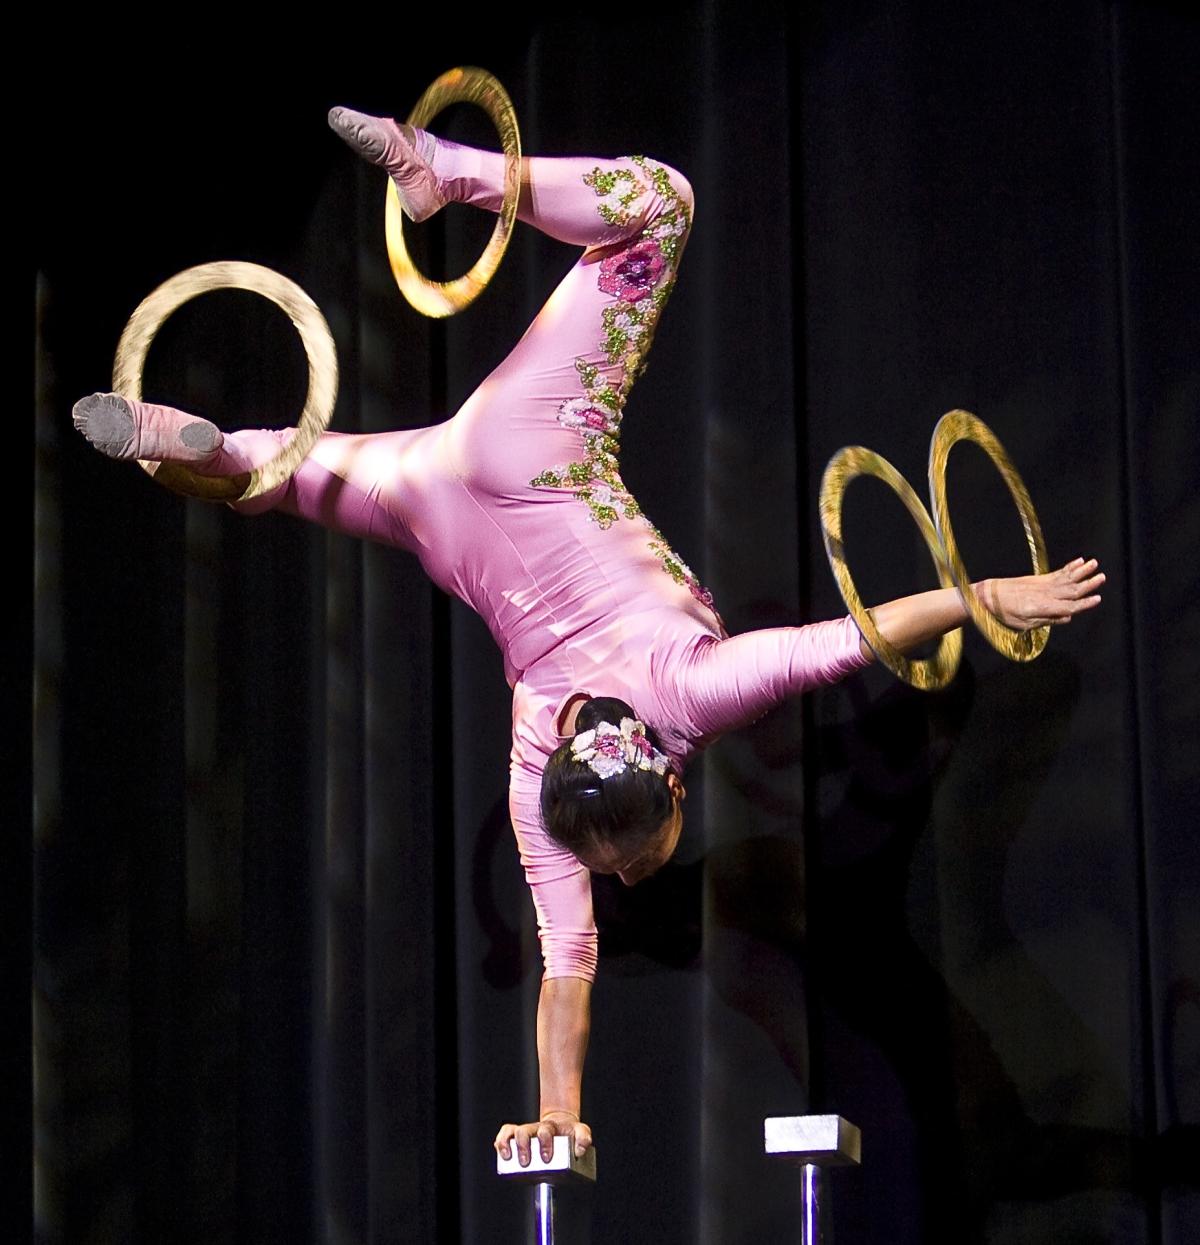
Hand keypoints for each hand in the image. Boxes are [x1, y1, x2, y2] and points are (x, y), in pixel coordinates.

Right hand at [494, 1111, 592, 1165]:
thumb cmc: (570, 1132)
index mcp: (551, 1128)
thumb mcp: (580, 1131)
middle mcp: (536, 1128)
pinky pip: (505, 1133)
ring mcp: (526, 1131)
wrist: (562, 1124)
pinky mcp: (517, 1135)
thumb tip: (579, 1150)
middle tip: (527, 1162)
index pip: (545, 1131)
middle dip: (524, 1147)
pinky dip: (501, 1142)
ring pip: (513, 1131)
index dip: (544, 1143)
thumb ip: (584, 1138)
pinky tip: (504, 1154)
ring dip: (509, 1144)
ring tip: (510, 1158)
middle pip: (525, 1130)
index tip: (547, 1158)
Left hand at [981, 557, 1104, 629]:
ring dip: (1082, 571)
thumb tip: (1067, 617)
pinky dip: (1069, 567)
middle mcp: (1045, 594)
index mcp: (1043, 607)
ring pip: (1067, 578)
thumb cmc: (1004, 613)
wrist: (987, 596)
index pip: (1069, 606)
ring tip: (1095, 563)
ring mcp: (1042, 584)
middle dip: (1088, 584)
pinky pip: (1058, 572)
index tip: (1098, 599)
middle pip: (1071, 589)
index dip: (1084, 604)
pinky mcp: (1038, 579)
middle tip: (1102, 577)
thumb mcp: (1024, 624)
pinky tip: (1079, 561)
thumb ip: (1047, 620)